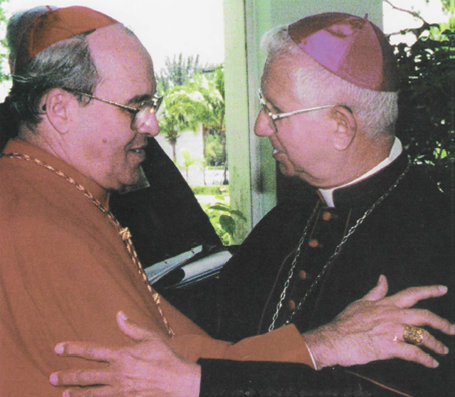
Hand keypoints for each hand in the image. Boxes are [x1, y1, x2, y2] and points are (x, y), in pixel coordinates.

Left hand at [49, 312, 200, 396]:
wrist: (179, 383)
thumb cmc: (166, 358)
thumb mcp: (151, 337)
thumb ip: (132, 327)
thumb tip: (118, 315)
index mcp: (121, 355)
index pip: (91, 351)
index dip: (72, 349)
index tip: (58, 348)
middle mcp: (117, 374)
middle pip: (85, 376)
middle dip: (67, 376)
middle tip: (52, 377)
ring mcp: (120, 390)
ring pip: (91, 393)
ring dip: (76, 393)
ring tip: (64, 394)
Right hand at [303, 275, 454, 368]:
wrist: (335, 338)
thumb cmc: (345, 322)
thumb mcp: (360, 302)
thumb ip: (376, 292)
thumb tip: (383, 278)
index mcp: (386, 304)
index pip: (411, 293)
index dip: (429, 290)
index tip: (442, 289)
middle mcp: (392, 315)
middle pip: (424, 316)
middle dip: (442, 323)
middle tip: (451, 329)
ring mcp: (392, 331)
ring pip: (422, 335)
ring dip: (436, 344)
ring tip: (442, 350)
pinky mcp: (390, 347)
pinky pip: (414, 353)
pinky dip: (425, 359)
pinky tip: (431, 363)